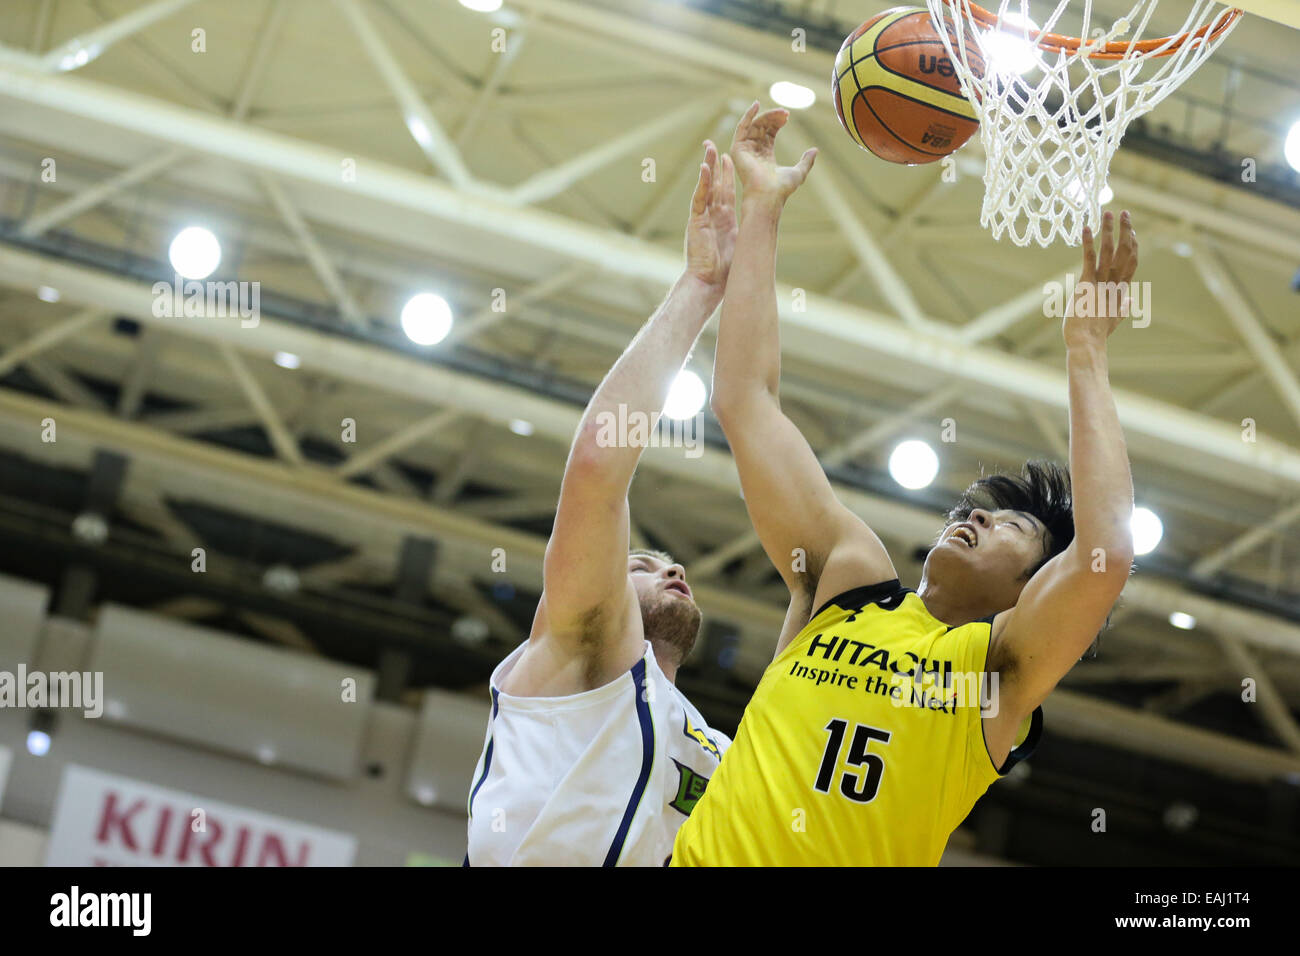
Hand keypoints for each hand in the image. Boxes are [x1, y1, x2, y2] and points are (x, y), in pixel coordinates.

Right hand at [684, 140, 737, 290]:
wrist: (709, 282)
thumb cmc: (724, 271)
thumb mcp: (740, 245)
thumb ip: (746, 233)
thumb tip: (764, 234)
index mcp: (724, 220)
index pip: (726, 192)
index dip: (727, 175)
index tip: (730, 158)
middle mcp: (712, 215)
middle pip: (714, 184)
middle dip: (716, 164)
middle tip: (715, 145)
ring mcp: (702, 217)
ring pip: (705, 187)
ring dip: (708, 167)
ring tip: (709, 148)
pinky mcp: (695, 221)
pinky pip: (699, 198)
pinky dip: (702, 183)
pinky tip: (705, 169)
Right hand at [729, 101, 816, 201]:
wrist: (768, 195)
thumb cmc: (781, 188)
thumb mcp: (799, 172)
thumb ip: (806, 161)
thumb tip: (815, 150)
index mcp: (765, 156)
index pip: (769, 134)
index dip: (777, 123)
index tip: (788, 116)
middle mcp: (753, 152)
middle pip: (762, 127)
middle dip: (773, 118)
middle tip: (786, 113)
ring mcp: (745, 150)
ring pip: (754, 125)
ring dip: (766, 116)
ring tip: (780, 112)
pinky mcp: (738, 149)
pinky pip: (741, 127)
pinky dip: (747, 115)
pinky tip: (756, 105)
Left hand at [1064, 210, 1138, 349]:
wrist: (1087, 343)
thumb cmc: (1097, 334)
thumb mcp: (1114, 319)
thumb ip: (1123, 307)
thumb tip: (1130, 300)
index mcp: (1121, 290)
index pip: (1131, 262)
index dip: (1133, 244)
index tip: (1131, 230)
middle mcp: (1114, 283)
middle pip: (1125, 251)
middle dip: (1125, 230)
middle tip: (1124, 212)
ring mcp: (1101, 283)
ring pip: (1109, 251)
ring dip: (1108, 230)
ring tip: (1108, 212)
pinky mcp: (1086, 285)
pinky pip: (1088, 260)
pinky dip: (1088, 243)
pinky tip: (1087, 228)